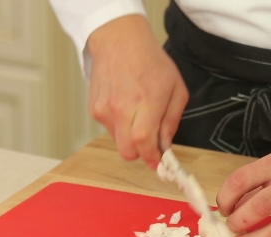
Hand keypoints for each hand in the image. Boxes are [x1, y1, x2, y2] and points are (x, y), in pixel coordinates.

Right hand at [87, 15, 188, 168]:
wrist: (119, 40)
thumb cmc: (150, 61)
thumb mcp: (176, 88)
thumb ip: (171, 120)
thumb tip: (165, 145)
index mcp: (146, 101)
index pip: (144, 142)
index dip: (152, 158)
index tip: (159, 163)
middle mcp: (122, 108)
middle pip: (127, 151)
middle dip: (141, 152)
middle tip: (150, 142)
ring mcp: (104, 109)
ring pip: (118, 141)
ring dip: (130, 136)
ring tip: (137, 112)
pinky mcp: (94, 109)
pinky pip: (109, 128)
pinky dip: (119, 125)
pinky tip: (125, 105)